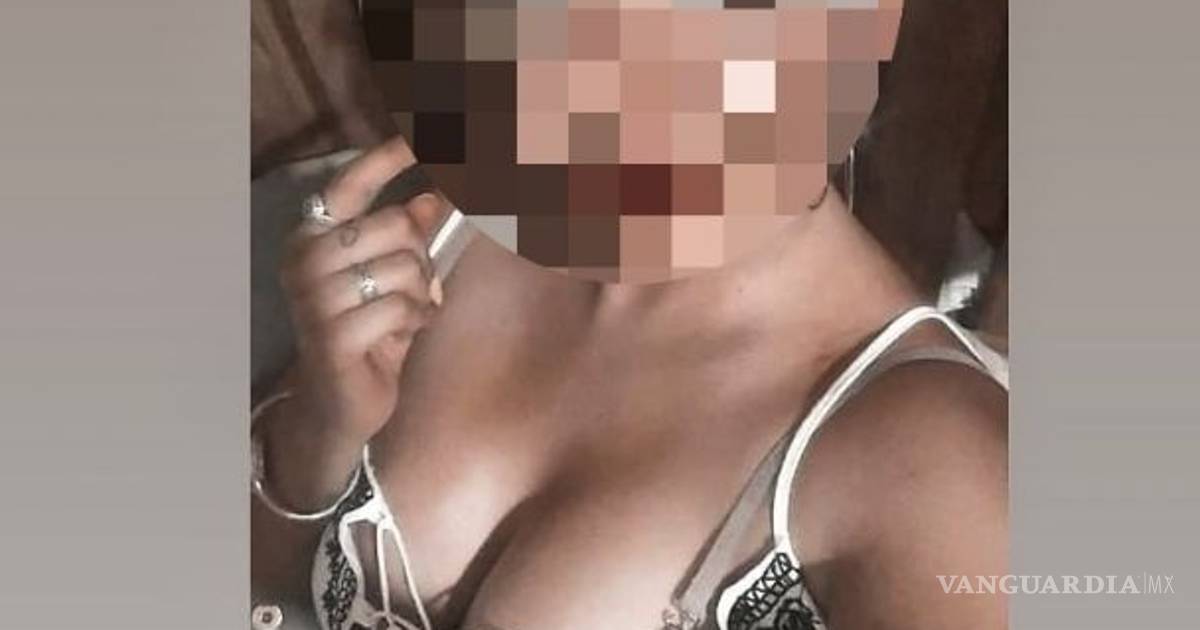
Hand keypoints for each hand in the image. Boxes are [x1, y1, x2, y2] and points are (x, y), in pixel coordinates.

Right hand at [280, 136, 443, 444]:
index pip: (351, 184)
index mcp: (313, 235)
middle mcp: (303, 259)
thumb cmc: (369, 327)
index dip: (387, 158)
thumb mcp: (392, 274)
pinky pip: (402, 308)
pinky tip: (398, 337)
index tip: (419, 134)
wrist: (341, 400)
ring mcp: (312, 298)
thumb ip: (407, 235)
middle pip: (396, 224)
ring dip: (420, 295)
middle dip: (423, 254)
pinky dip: (414, 322)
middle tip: (417, 285)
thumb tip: (433, 197)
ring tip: (404, 316)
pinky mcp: (332, 336)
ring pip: (404, 267)